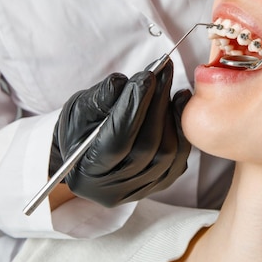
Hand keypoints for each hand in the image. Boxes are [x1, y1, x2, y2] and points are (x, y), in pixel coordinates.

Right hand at [49, 60, 191, 206]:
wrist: (88, 152)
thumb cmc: (80, 129)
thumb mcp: (79, 110)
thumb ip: (98, 99)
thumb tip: (121, 82)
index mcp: (86, 173)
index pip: (117, 141)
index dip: (133, 107)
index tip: (146, 77)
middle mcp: (114, 190)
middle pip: (146, 147)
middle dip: (156, 104)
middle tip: (163, 71)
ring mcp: (140, 190)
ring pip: (167, 152)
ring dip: (170, 113)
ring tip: (167, 83)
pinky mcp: (161, 183)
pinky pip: (180, 155)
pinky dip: (182, 126)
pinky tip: (178, 102)